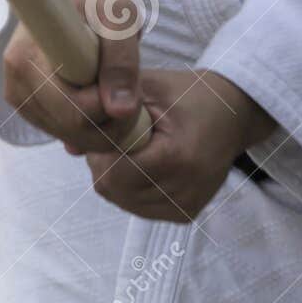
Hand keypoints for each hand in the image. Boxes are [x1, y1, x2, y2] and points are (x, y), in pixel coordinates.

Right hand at [2, 0, 143, 150]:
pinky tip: (100, 95)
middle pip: (72, 131)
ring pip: (71, 137)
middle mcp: (15, 83)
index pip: (74, 112)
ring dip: (104, 124)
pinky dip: (91, 125)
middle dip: (112, 121)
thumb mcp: (116, 14)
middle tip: (132, 91)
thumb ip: (121, 58)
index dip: (110, 107)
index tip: (132, 83)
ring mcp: (19, 98)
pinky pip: (66, 133)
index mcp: (26, 59)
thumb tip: (120, 110)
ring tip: (116, 86)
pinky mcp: (28, 107)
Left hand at [86, 67, 276, 222]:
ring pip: (123, 201)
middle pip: (115, 190)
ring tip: (133, 146)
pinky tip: (144, 161)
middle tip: (116, 135)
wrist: (233, 114)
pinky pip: (139, 206)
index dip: (102, 150)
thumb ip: (109, 109)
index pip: (114, 172)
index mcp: (178, 159)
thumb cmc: (189, 93)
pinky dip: (132, 185)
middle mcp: (184, 192)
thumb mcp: (150, 87)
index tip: (106, 128)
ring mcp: (186, 208)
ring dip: (117, 175)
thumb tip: (68, 146)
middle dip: (105, 162)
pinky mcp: (185, 215)